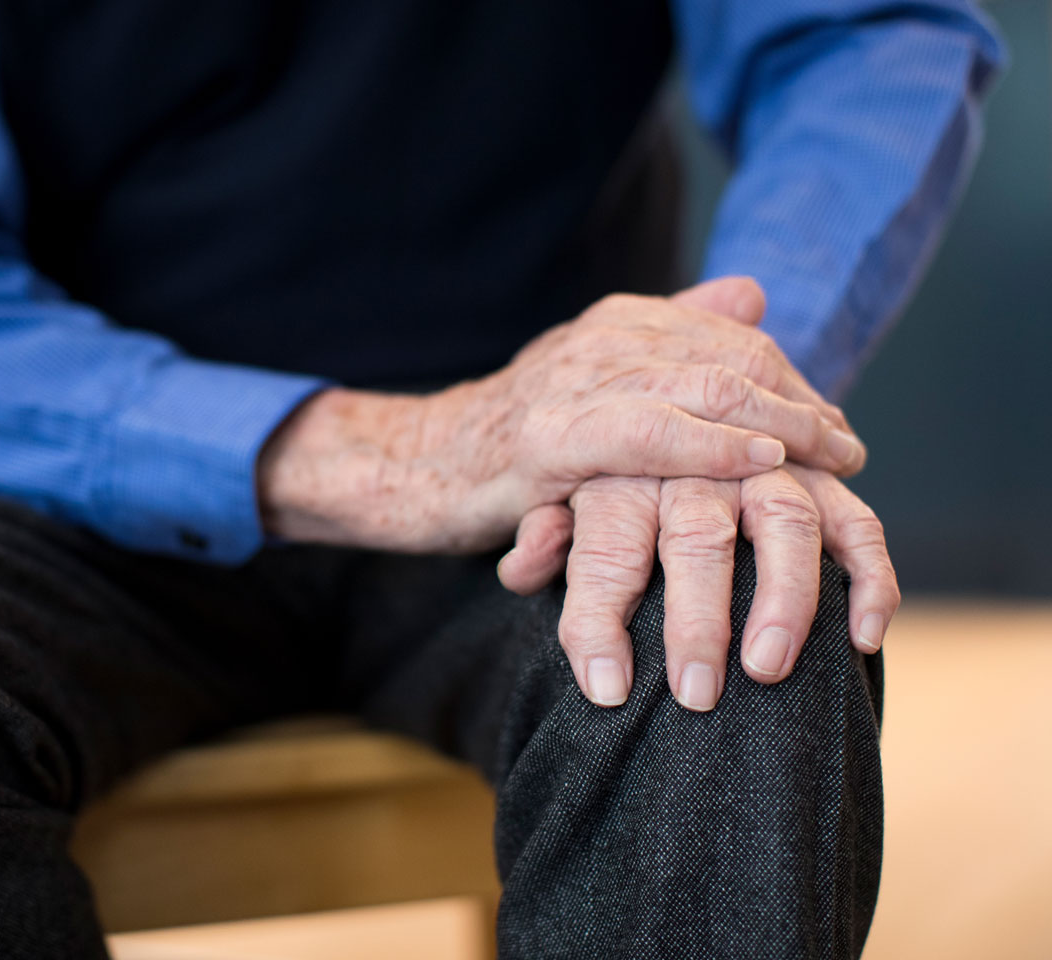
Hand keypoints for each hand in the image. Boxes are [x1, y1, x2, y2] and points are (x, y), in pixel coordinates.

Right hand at [260, 277, 865, 553]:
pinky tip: (760, 464)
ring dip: (778, 422)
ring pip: (700, 385)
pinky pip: (647, 435)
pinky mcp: (547, 439)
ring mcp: (572, 384)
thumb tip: (752, 293)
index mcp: (616, 324)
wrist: (411, 467)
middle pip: (729, 357)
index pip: (730, 341)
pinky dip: (711, 447)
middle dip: (799, 402)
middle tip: (848, 449)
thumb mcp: (591, 384)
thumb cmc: (506, 441)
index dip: (793, 382)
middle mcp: (601, 340)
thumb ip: (669, 336)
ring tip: (828, 456)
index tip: (834, 428)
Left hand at [497, 467, 898, 709]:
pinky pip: (856, 521)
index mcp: (618, 474)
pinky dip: (870, 576)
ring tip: (767, 671)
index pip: (605, 547)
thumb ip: (541, 537)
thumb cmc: (595, 475)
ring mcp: (764, 465)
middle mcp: (692, 466)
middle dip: (697, 621)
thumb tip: (521, 569)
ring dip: (783, 598)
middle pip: (697, 537)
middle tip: (695, 695)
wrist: (661, 394)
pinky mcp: (820, 478)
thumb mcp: (549, 499)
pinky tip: (867, 637)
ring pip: (785, 520)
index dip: (598, 618)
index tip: (605, 687)